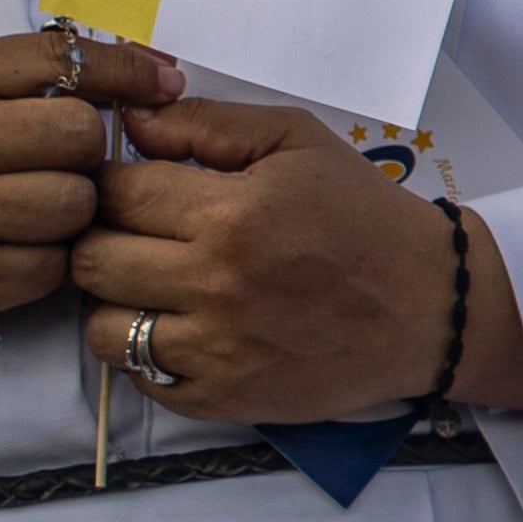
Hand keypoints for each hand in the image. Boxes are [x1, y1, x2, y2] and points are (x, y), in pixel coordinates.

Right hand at [0, 32, 180, 364]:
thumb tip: (153, 74)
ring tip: (33, 209)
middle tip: (58, 164)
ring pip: (75, 204)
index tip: (162, 86)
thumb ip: (24, 72)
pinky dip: (47, 261)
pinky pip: (52, 266)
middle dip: (86, 152)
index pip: (60, 60)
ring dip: (72, 211)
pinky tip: (13, 249)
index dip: (126, 72)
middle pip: (80, 136)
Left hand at [70, 100, 522, 425]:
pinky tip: (181, 329)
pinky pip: (140, 380)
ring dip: (116, 303)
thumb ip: (209, 124)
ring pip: (102, 328)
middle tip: (135, 236)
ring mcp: (216, 349)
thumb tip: (131, 124)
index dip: (111, 184)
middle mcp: (215, 283)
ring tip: (151, 286)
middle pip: (91, 260)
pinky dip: (147, 355)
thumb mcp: (299, 141)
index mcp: (231, 212)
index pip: (113, 192)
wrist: (431, 306)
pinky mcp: (223, 397)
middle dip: (102, 239)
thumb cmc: (363, 215)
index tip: (131, 188)